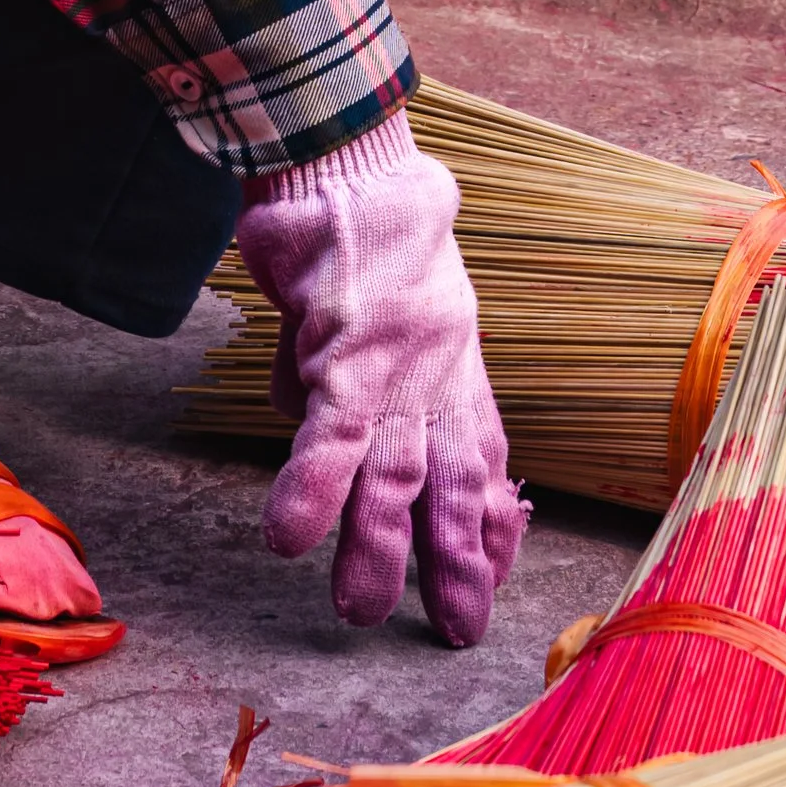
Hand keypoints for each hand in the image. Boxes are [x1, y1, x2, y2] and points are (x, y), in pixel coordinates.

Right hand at [235, 109, 526, 643]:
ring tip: (357, 612)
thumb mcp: (377, 298)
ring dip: (375, 551)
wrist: (351, 155)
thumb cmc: (362, 214)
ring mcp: (396, 371)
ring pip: (392, 480)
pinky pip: (329, 440)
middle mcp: (437, 376)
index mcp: (453, 361)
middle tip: (453, 631)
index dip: (492, 521)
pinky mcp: (345, 355)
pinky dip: (311, 492)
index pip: (483, 457)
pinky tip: (287, 540)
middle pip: (449, 485)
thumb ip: (349, 363)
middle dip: (453, 565)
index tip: (497, 572)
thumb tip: (306, 413)